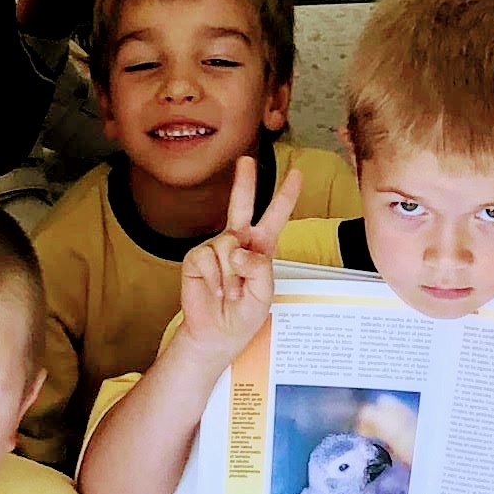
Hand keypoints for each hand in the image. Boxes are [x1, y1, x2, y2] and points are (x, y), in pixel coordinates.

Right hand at [177, 148, 308, 364]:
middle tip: (246, 160)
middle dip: (244, 181)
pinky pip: (209, 257)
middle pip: (241, 204)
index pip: (274, 217)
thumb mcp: (264, 293)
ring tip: (230, 293)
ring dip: (231, 276)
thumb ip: (258, 267)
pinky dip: (215, 278)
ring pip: (228, 245)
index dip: (285, 196)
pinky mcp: (197, 257)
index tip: (297, 174)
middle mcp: (237, 242)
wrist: (217, 334)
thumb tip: (237, 248)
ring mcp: (216, 248)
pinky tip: (215, 291)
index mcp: (260, 248)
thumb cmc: (243, 315)